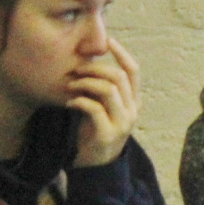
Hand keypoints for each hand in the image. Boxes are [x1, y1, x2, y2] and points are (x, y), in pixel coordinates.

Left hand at [68, 37, 140, 167]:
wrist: (96, 164)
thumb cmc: (96, 130)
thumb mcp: (104, 107)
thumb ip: (103, 89)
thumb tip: (89, 63)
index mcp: (133, 101)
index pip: (133, 71)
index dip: (122, 53)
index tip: (108, 40)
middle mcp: (132, 110)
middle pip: (118, 77)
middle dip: (95, 69)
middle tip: (76, 70)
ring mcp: (122, 123)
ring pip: (108, 90)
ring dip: (86, 83)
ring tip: (71, 85)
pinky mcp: (108, 134)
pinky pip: (94, 109)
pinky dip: (79, 101)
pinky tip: (70, 102)